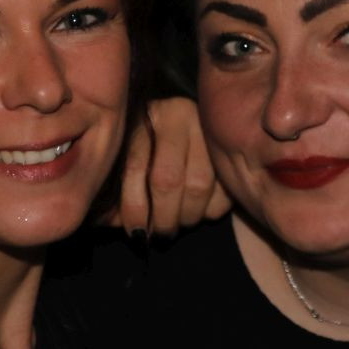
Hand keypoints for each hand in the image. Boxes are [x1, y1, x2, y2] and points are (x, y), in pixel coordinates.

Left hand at [106, 97, 231, 235]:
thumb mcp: (129, 149)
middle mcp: (178, 115)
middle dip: (163, 218)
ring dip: (187, 216)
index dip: (133, 209)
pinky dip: (211, 209)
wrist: (187, 113)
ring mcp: (209, 128)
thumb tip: (116, 222)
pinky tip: (201, 208)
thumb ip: (118, 186)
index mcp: (145, 115)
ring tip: (179, 223)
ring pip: (199, 186)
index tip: (136, 232)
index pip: (135, 168)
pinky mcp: (232, 147)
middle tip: (160, 235)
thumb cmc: (152, 137)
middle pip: (168, 180)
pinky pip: (224, 189)